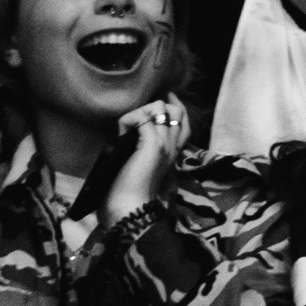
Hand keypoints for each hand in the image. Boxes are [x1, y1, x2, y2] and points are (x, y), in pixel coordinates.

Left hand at [106, 96, 192, 222]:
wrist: (130, 207)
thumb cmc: (131, 191)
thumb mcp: (146, 165)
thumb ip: (148, 148)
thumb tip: (136, 130)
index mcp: (174, 152)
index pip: (184, 121)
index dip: (175, 106)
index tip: (166, 97)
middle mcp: (173, 146)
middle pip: (176, 110)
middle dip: (155, 106)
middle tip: (138, 117)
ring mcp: (165, 143)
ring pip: (159, 108)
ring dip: (139, 113)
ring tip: (127, 130)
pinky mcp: (152, 144)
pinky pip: (141, 117)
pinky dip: (127, 121)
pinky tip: (121, 134)